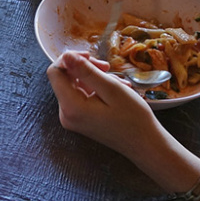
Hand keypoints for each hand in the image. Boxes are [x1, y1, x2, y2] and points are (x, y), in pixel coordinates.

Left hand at [46, 51, 170, 169]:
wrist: (144, 145)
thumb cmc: (132, 118)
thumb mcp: (111, 88)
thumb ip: (86, 71)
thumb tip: (66, 55)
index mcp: (70, 107)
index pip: (55, 72)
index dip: (70, 59)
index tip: (91, 56)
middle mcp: (66, 114)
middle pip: (65, 78)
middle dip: (85, 68)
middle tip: (107, 67)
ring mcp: (72, 119)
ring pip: (76, 85)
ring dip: (95, 78)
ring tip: (118, 82)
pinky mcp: (80, 120)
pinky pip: (83, 96)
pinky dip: (97, 89)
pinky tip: (116, 90)